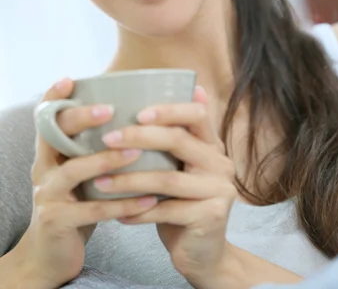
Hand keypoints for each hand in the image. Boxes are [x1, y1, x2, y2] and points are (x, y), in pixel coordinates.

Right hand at [15, 79, 158, 288]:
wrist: (51, 255)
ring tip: (137, 151)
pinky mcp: (58, 222)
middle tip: (110, 109)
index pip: (46, 118)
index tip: (70, 79)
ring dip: (107, 159)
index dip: (53, 97)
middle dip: (82, 119)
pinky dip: (122, 204)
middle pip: (55, 136)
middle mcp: (43, 169)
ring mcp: (47, 195)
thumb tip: (133, 115)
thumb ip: (93, 146)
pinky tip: (149, 199)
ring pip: (75, 171)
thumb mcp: (80, 171)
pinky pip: (92, 210)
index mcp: (49, 153)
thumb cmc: (76, 202)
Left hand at [98, 86, 236, 287]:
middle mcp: (221, 163)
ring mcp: (219, 190)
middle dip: (139, 137)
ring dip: (129, 180)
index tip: (137, 113)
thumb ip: (173, 138)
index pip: (197, 114)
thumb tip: (166, 99)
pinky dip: (138, 212)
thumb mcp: (180, 167)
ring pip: (167, 178)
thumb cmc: (183, 203)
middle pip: (179, 140)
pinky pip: (167, 210)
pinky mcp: (210, 216)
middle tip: (107, 139)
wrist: (203, 254)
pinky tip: (117, 214)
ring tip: (100, 182)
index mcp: (213, 145)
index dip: (168, 110)